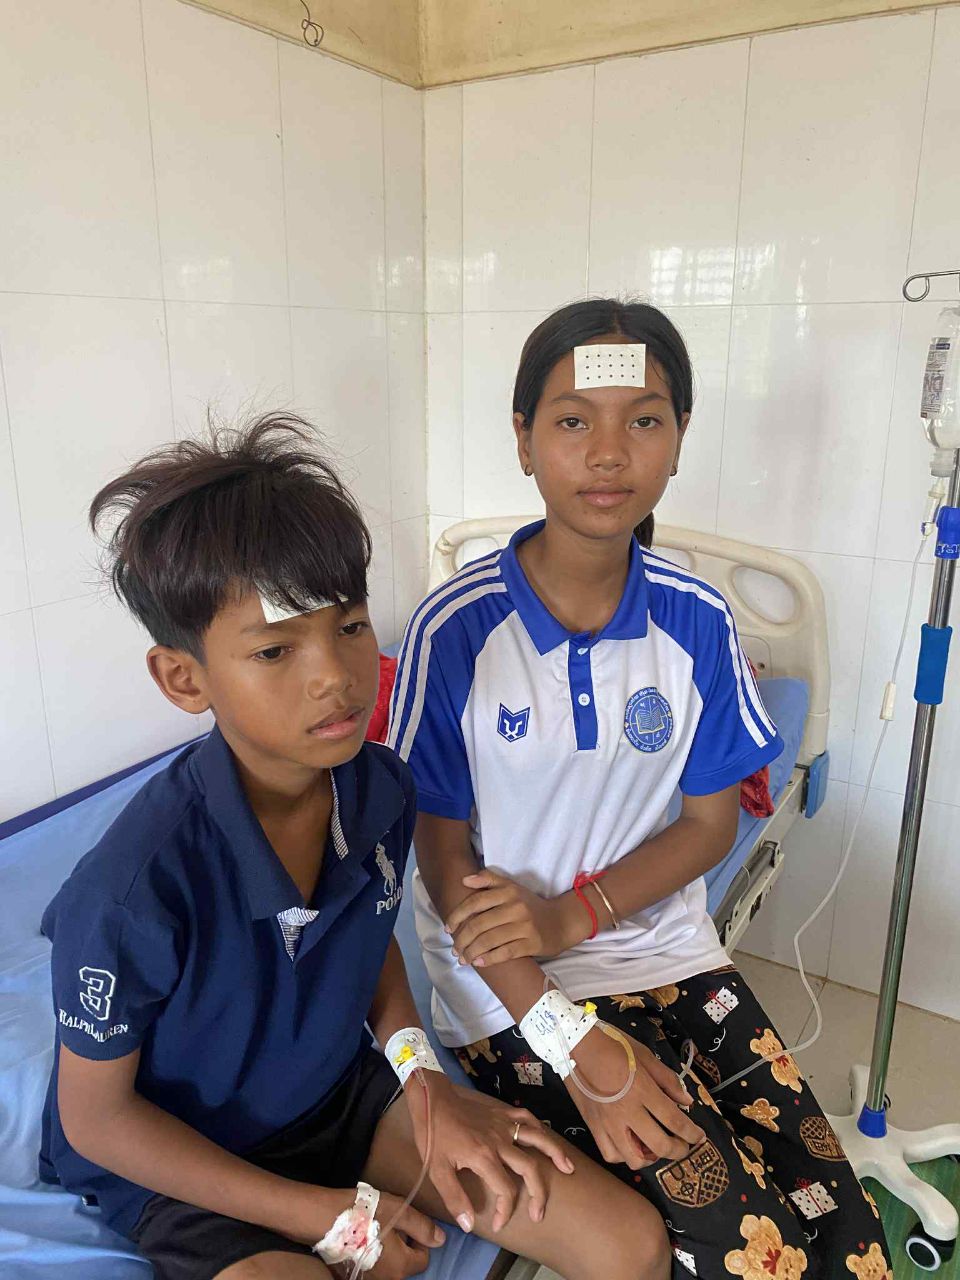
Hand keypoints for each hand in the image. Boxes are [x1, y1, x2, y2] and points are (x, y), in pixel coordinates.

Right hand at [362, 1192, 444, 1278]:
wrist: (328, 1220)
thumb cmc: (368, 1213)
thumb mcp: (401, 1212)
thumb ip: (423, 1227)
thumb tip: (441, 1240)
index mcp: (401, 1267)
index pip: (423, 1259)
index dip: (419, 1240)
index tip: (407, 1225)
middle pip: (405, 1265)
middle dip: (403, 1247)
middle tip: (392, 1224)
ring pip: (389, 1267)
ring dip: (388, 1252)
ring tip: (377, 1230)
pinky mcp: (354, 1276)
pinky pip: (372, 1269)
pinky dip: (373, 1257)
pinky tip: (364, 1239)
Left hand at [407, 1073, 573, 1233]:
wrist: (432, 1098)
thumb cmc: (432, 1134)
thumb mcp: (436, 1170)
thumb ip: (455, 1198)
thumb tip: (470, 1225)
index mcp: (484, 1156)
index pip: (505, 1190)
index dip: (506, 1211)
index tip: (499, 1224)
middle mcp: (500, 1140)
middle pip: (530, 1168)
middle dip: (538, 1194)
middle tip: (539, 1214)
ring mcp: (503, 1124)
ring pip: (537, 1138)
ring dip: (555, 1154)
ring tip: (568, 1169)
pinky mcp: (502, 1113)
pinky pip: (527, 1118)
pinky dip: (540, 1128)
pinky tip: (546, 1137)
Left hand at [446, 870, 586, 965]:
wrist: (560, 921)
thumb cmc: (530, 906)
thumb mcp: (512, 887)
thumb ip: (489, 879)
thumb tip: (464, 880)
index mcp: (508, 892)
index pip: (475, 902)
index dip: (458, 916)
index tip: (448, 928)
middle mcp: (515, 907)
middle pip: (479, 924)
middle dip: (462, 939)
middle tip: (455, 948)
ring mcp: (524, 926)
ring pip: (489, 940)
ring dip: (472, 952)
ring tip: (463, 959)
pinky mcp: (532, 943)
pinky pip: (505, 952)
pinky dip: (489, 959)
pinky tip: (479, 962)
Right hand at [567, 1029, 704, 1168]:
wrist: (576, 1044)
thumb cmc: (613, 1045)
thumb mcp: (646, 1056)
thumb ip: (668, 1080)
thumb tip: (687, 1101)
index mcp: (643, 1091)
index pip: (675, 1121)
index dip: (692, 1134)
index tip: (699, 1137)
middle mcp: (627, 1112)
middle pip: (660, 1145)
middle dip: (678, 1150)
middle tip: (683, 1146)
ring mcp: (608, 1123)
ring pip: (634, 1158)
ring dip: (651, 1157)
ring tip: (654, 1147)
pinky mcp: (593, 1126)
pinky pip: (610, 1154)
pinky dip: (624, 1156)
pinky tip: (630, 1145)